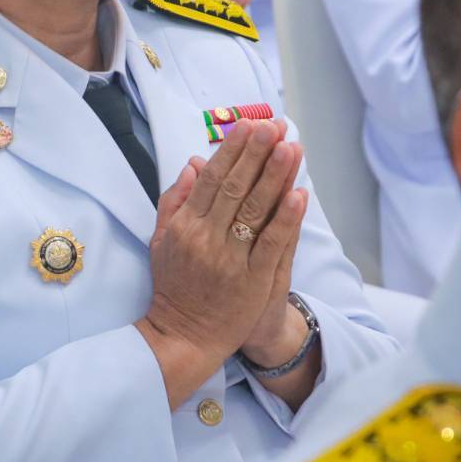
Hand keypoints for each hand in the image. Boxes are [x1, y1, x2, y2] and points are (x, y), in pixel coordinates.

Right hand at [137, 121, 309, 407]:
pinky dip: (285, 219)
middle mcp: (205, 239)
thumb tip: (193, 163)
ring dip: (275, 176)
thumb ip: (175, 201)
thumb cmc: (175, 286)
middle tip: (274, 125)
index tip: (249, 124)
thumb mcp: (162, 241)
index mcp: (184, 226)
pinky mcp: (253, 281)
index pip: (210, 179)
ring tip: (291, 147)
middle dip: (255, 153)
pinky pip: (271, 244)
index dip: (232, 150)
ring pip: (254, 210)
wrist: (185, 337)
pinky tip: (298, 194)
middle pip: (233, 187)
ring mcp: (230, 260)